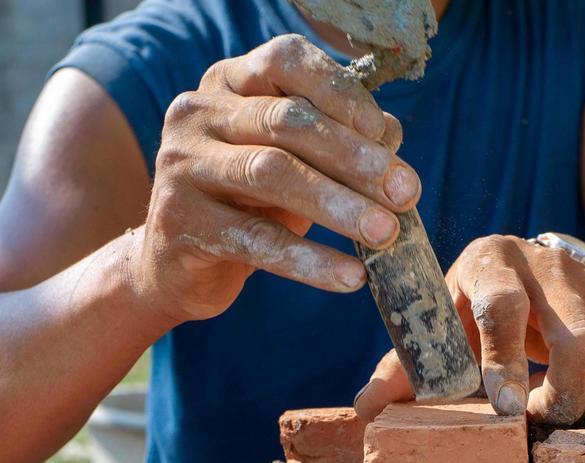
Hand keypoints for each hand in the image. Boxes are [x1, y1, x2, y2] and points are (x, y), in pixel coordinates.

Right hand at [135, 34, 420, 323]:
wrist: (178, 266)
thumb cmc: (248, 204)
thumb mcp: (296, 165)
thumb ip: (339, 142)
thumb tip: (392, 135)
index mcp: (229, 82)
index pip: (288, 63)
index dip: (341, 94)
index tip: (387, 137)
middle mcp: (198, 112)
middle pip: (287, 122)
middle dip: (354, 158)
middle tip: (406, 194)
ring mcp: (182, 164)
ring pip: (271, 173)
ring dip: (338, 204)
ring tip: (386, 234)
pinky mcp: (180, 221)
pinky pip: (256, 240)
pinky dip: (310, 261)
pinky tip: (351, 277)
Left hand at [355, 234, 584, 423]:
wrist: (545, 274)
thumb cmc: (476, 304)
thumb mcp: (445, 321)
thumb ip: (406, 366)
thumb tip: (365, 410)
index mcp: (492, 260)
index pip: (503, 306)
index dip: (504, 359)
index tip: (504, 406)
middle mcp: (548, 266)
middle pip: (573, 340)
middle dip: (558, 393)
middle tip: (532, 424)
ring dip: (572, 403)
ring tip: (543, 418)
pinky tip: (564, 403)